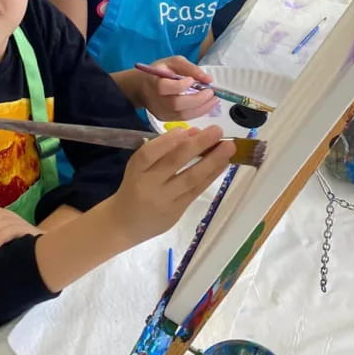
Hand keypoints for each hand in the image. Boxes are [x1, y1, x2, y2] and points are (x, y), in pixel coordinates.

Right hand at [106, 126, 234, 244]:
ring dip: (212, 161)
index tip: (186, 130)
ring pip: (190, 178)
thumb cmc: (134, 187)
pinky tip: (223, 164)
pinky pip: (196, 191)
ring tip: (228, 147)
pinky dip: (211, 176)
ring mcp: (163, 201)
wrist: (124, 225)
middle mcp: (148, 185)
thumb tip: (193, 134)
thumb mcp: (139, 167)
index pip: (148, 154)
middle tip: (217, 131)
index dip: (167, 141)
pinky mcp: (176, 212)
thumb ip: (162, 151)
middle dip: (198, 145)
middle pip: (174, 163)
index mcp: (135, 171)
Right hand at [138, 56, 217, 121]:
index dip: (180, 85)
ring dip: (202, 108)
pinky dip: (197, 112)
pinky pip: (184, 118)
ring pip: (182, 115)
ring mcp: (161, 112)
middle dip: (197, 99)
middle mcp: (156, 100)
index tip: (192, 80)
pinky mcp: (165, 119)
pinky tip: (206, 105)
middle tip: (211, 92)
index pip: (164, 87)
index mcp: (154, 82)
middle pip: (176, 104)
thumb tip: (208, 79)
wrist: (143, 88)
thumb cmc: (160, 72)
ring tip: (214, 100)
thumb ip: (190, 68)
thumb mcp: (173, 62)